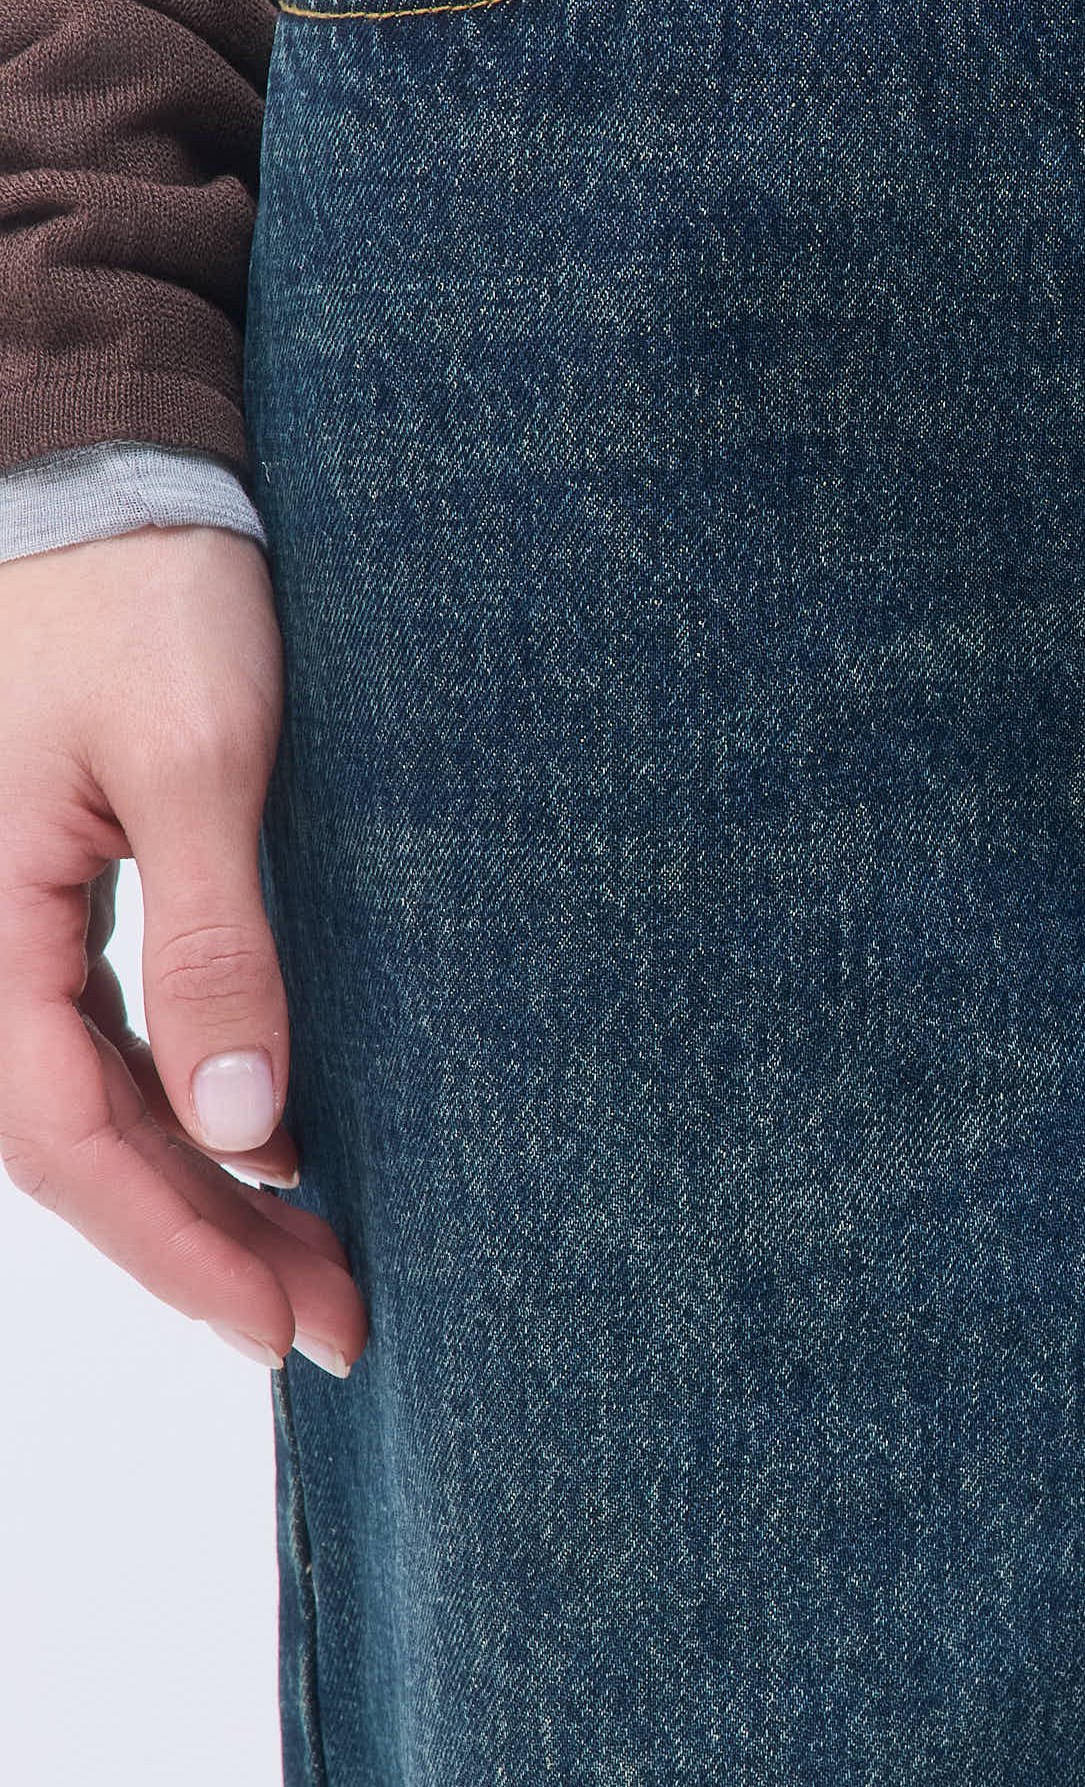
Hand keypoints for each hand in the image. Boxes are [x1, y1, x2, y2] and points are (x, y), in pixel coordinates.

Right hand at [0, 525, 363, 1371]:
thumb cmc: (149, 583)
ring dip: (195, 1194)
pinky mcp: (42, 889)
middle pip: (70, 1142)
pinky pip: (91, 1040)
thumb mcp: (202, 761)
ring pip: (84, 1101)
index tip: (283, 1325)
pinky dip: (178, 1112)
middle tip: (340, 1329)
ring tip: (319, 1270)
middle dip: (201, 1248)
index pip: (61, 1135)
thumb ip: (216, 946)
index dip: (173, 1246)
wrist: (105, 457)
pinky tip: (268, 1155)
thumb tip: (241, 1129)